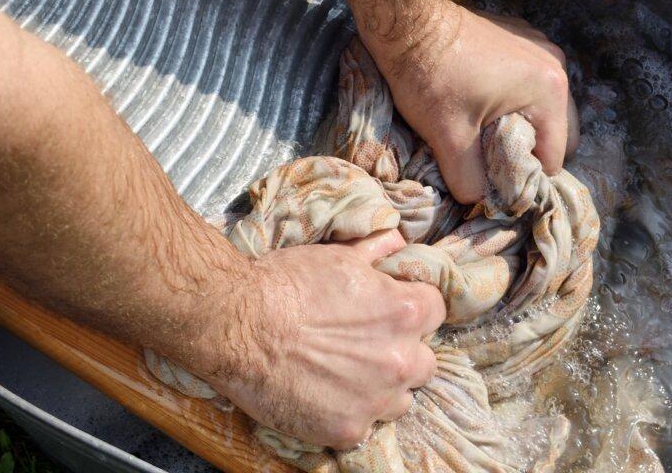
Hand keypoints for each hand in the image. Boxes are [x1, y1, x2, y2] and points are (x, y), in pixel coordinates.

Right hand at [194, 230, 444, 449]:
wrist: (237, 323)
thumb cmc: (284, 284)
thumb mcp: (336, 255)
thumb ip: (376, 251)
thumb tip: (397, 242)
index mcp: (404, 311)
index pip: (435, 310)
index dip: (409, 307)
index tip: (387, 310)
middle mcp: (401, 359)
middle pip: (423, 361)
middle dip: (400, 352)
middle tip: (363, 345)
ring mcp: (376, 400)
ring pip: (399, 400)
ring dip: (380, 387)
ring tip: (343, 374)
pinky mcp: (348, 430)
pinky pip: (363, 425)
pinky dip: (347, 413)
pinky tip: (321, 395)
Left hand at [370, 0, 578, 203]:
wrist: (405, 20)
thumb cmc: (428, 76)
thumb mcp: (448, 139)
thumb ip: (471, 181)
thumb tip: (480, 203)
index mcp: (549, 90)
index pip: (553, 157)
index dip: (524, 177)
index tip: (493, 180)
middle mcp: (555, 64)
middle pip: (555, 131)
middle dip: (526, 151)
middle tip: (488, 160)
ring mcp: (538, 45)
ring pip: (541, 106)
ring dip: (519, 124)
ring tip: (482, 132)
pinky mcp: (519, 36)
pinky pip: (526, 81)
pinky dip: (511, 98)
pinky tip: (479, 102)